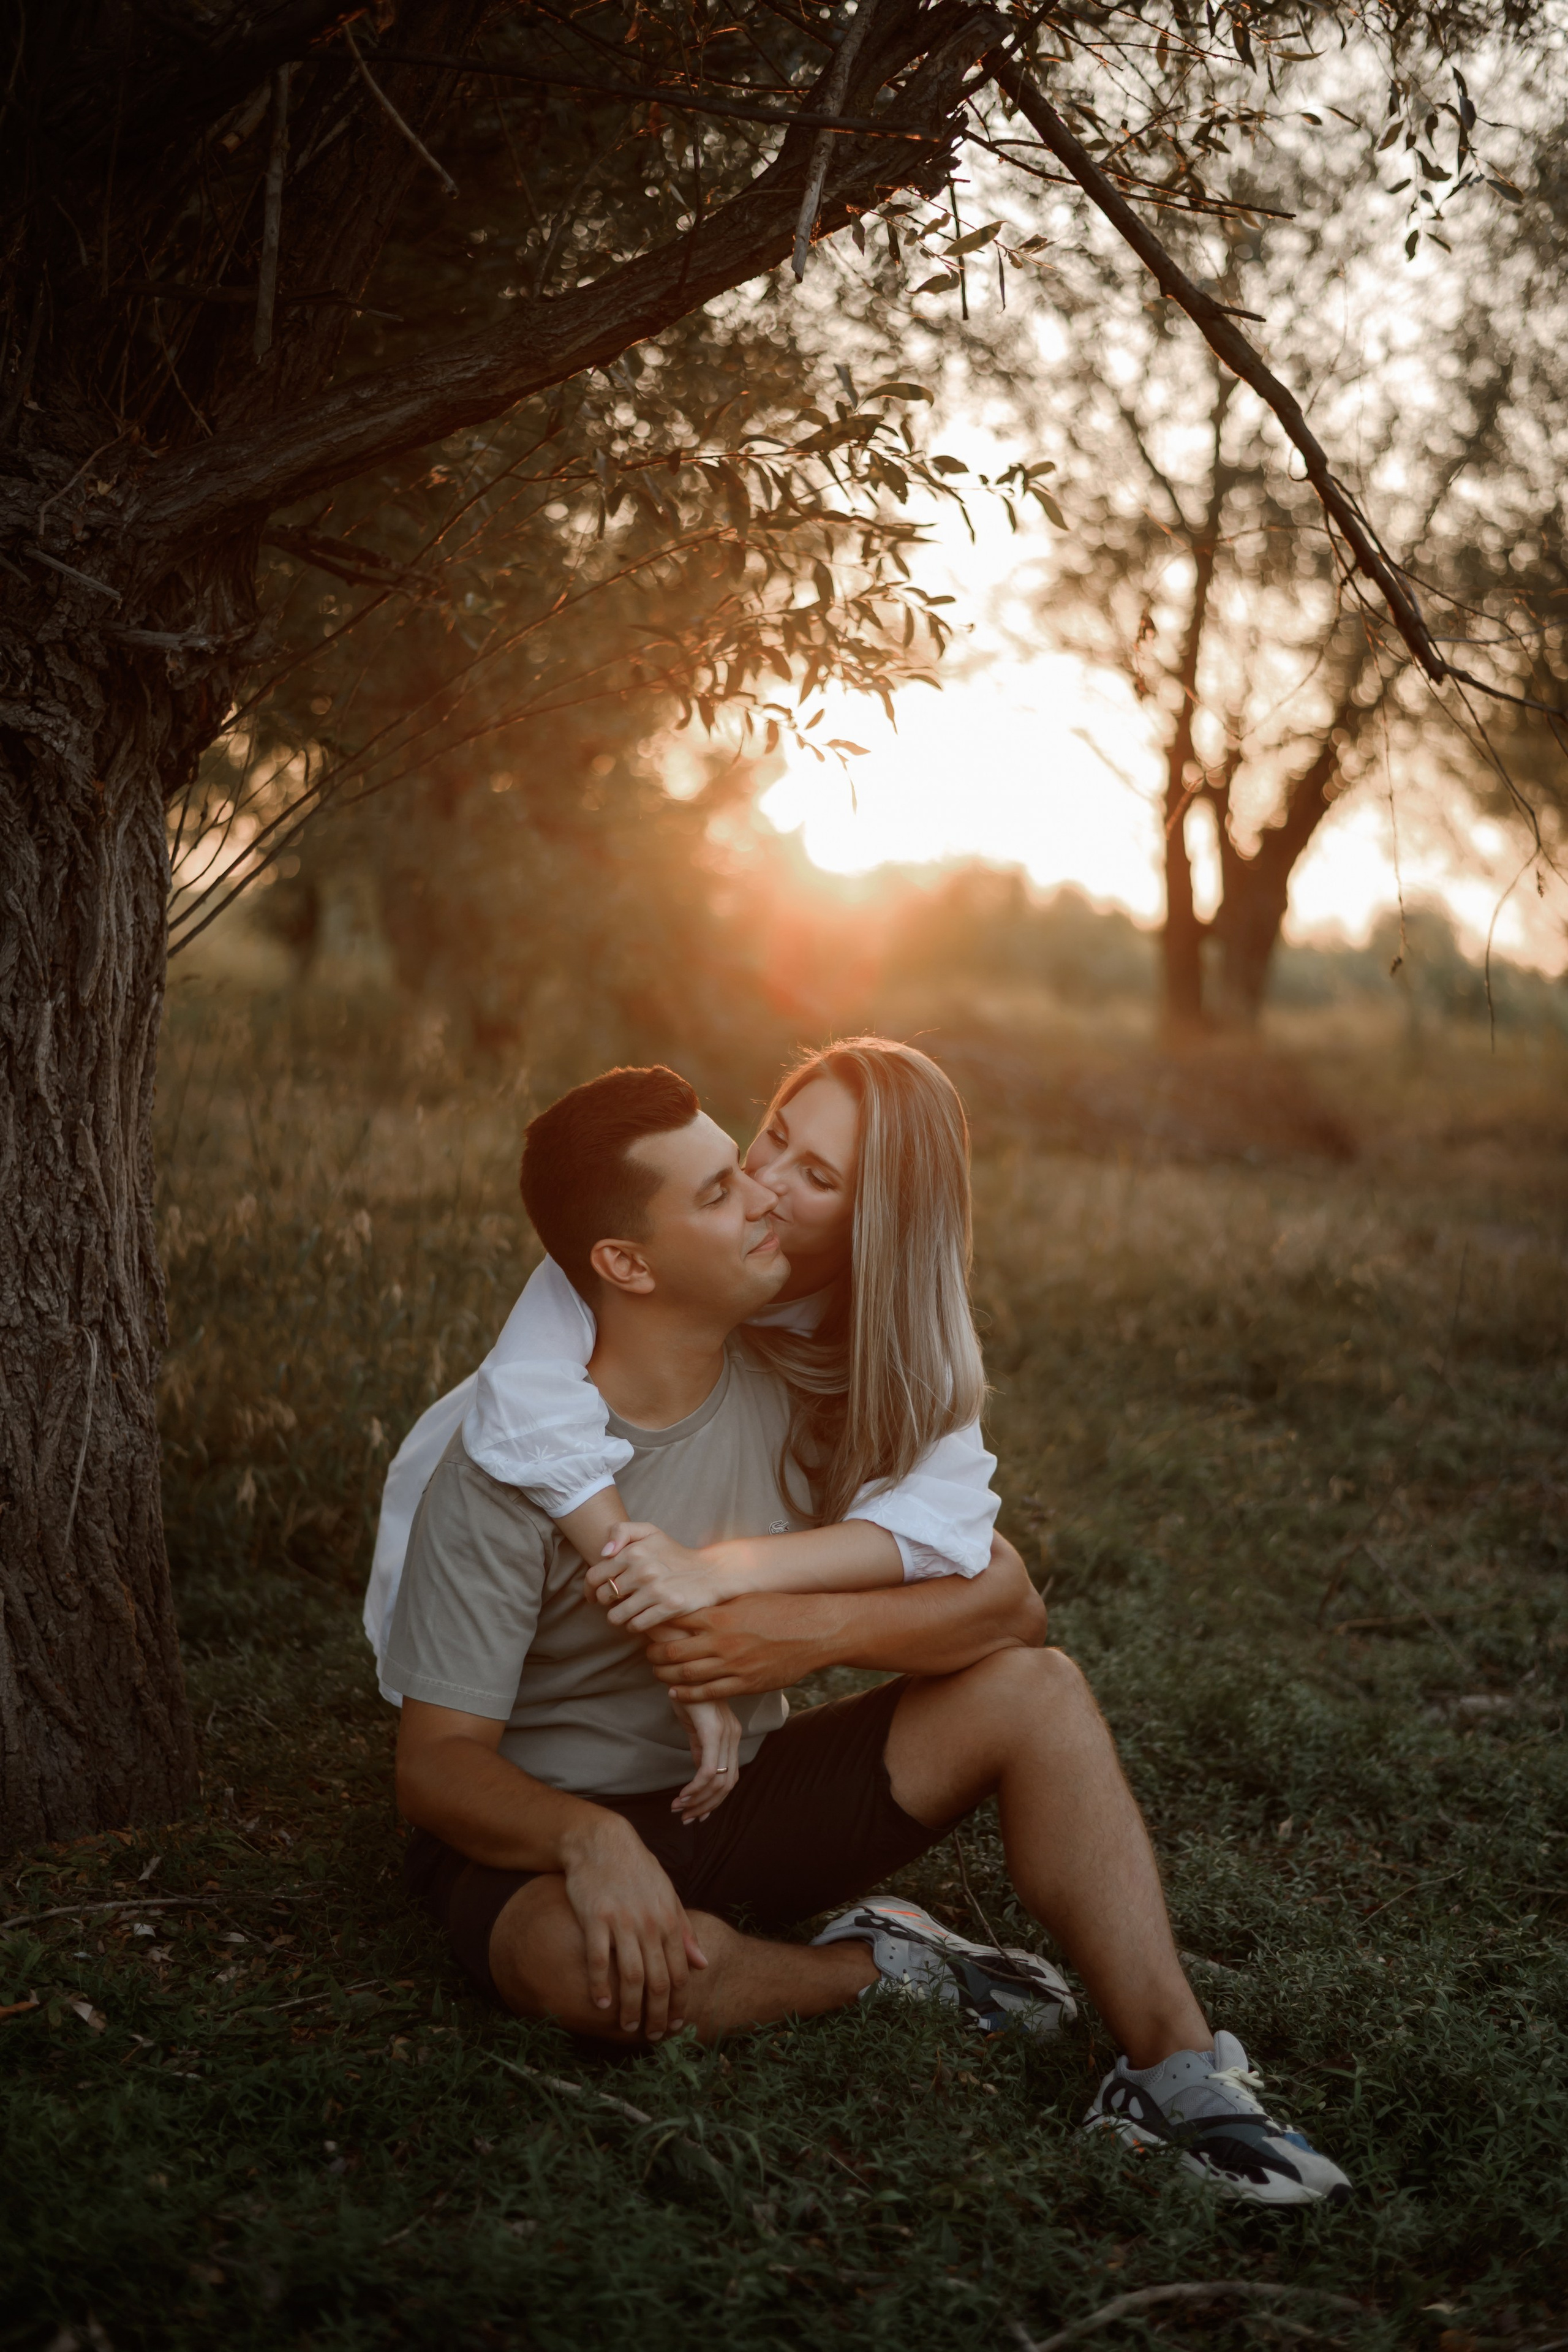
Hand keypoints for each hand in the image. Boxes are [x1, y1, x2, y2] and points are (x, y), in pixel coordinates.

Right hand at [559, 1811, 707, 2039]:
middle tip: (652, 2036)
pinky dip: (600, 1985)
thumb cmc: (637, 1870)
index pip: (680, 1973)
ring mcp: (622, 1921)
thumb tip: (703, 1964)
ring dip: (630, 2007)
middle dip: (657, 2015)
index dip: (679, 2003)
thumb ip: (685, 1930)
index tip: (676, 2025)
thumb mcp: (668, 1896)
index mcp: (669, 1920)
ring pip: (631, 1976)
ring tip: (628, 2026)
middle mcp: (649, 1924)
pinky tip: (599, 2004)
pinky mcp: (595, 1918)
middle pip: (657, 1981)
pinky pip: (598, 1959)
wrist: (602, 1842)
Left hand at [585, 1521, 730, 1633]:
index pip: (594, 1575)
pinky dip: (633, 1625)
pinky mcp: (667, 1608)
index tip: (593, 1595)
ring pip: (616, 1615)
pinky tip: (639, 1619)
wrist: (709, 1572)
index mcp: (634, 1551)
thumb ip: (621, 1531)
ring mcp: (656, 1591)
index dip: (590, 1588)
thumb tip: (604, 1553)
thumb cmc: (673, 1553)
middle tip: (616, 1601)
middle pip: (604, 1596)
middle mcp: (643, 1570)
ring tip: (626, 1612)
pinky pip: (635, 1625)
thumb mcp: (650, 1532)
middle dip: (606, 1601)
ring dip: (618, 1617)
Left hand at [647, 1593, 838, 1702]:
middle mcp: (721, 1642)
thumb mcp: (745, 1599)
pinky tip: (675, 1693)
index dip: (657, 1624)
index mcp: (719, 1617)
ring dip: (666, 1675)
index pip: (675, 1621)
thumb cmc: (781, 1609)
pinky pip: (708, 1693)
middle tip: (647, 1652)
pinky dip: (687, 1694)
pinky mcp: (744, 1684)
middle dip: (655, 1654)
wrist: (813, 1631)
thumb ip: (717, 1607)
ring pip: (686, 1676)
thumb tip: (692, 1608)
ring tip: (657, 1671)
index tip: (647, 1626)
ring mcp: (732, 1666)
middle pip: (674, 1652)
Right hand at [669, 1697, 741, 1824]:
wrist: (683, 1666)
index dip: (716, 1800)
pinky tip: (681, 1796)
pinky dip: (695, 1789)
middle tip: (687, 1818)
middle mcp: (733, 1736)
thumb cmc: (686, 1692)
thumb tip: (701, 1773)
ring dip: (699, 1801)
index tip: (698, 1814)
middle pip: (728, 1784)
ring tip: (679, 1809)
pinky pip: (708, 1770)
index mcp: (731, 1735)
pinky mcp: (712, 1731)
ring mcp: (725, 1734)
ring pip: (719, 1781)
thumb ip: (701, 1748)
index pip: (731, 1777)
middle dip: (707, 1806)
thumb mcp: (695, 1724)